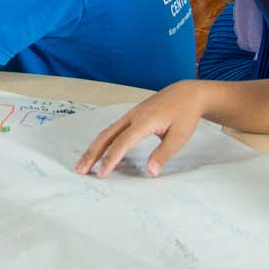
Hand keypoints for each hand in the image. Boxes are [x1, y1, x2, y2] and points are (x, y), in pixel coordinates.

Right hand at [74, 81, 208, 177]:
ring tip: (83, 164)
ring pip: (107, 132)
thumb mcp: (179, 136)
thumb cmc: (184, 114)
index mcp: (144, 121)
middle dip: (92, 153)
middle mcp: (133, 116)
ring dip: (94, 148)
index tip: (102, 174)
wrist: (187, 94)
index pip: (122, 142)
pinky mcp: (132, 116)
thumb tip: (151, 172)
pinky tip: (98, 151)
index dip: (111, 159)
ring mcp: (130, 115)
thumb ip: (163, 154)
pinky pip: (112, 130)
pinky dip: (102, 142)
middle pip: (106, 136)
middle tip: (80, 170)